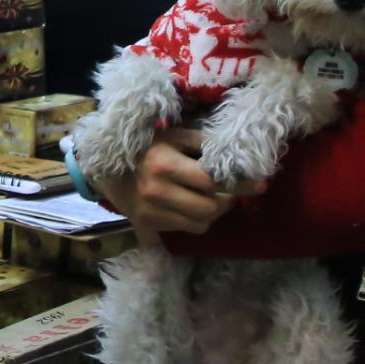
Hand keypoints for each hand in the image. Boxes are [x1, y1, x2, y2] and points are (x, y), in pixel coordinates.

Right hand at [92, 128, 266, 235]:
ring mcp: (152, 211)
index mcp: (165, 164)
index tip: (261, 184)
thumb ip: (202, 142)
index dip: (240, 184)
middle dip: (228, 200)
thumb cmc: (144, 145)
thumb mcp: (172, 135)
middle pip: (211, 207)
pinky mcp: (149, 224)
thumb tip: (236, 152)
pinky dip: (198, 219)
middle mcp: (158, 191)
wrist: (103, 168)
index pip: (213, 180)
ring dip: (215, 212)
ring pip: (202, 222)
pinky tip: (194, 206)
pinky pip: (187, 229)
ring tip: (213, 197)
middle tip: (233, 190)